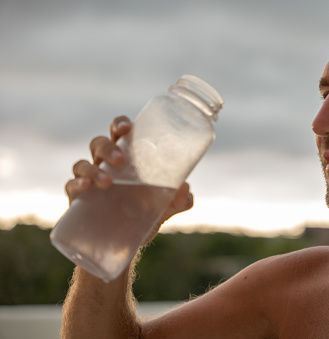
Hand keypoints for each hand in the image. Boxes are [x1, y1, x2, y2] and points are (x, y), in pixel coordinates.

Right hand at [65, 115, 193, 218]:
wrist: (128, 244)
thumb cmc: (146, 215)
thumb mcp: (166, 208)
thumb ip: (179, 199)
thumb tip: (185, 189)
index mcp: (126, 159)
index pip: (120, 133)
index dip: (120, 124)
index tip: (127, 127)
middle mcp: (105, 166)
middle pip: (99, 144)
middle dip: (107, 147)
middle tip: (120, 160)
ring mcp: (90, 181)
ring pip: (82, 163)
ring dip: (92, 169)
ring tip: (107, 182)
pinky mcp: (78, 200)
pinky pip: (70, 186)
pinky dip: (75, 184)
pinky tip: (85, 187)